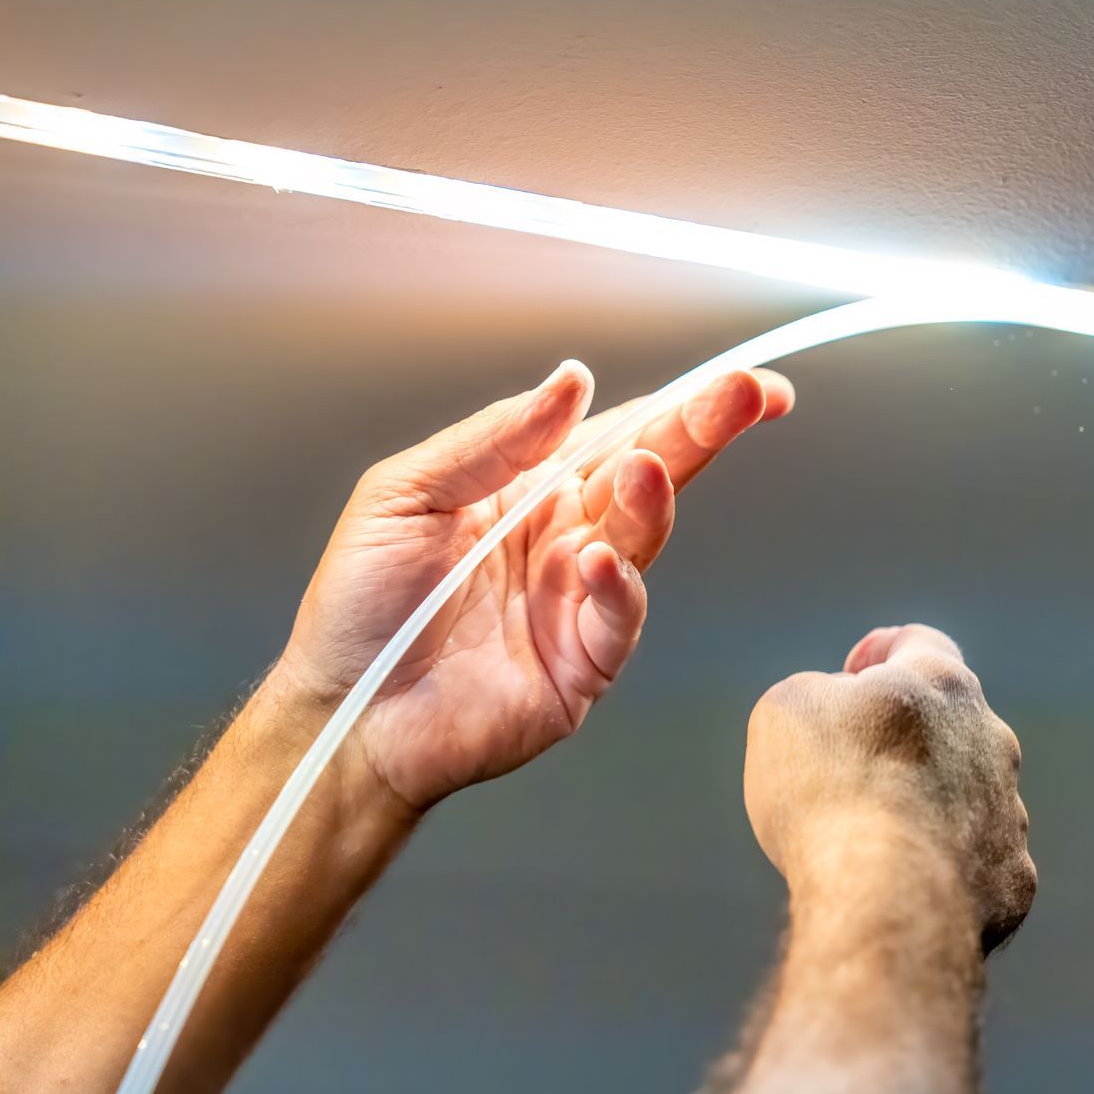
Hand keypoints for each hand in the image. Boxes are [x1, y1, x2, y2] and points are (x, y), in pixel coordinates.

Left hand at [276, 360, 793, 811]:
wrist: (345, 712)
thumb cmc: (362, 606)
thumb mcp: (406, 493)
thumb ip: (492, 439)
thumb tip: (570, 382)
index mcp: (533, 487)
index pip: (623, 432)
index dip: (685, 403)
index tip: (738, 381)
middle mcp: (570, 537)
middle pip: (653, 472)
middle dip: (705, 430)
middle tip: (748, 397)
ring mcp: (583, 599)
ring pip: (642, 537)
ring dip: (653, 500)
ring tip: (645, 468)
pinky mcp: (584, 662)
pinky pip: (618, 616)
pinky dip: (618, 586)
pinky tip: (597, 560)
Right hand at [743, 624, 1034, 950]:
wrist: (887, 897)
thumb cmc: (831, 790)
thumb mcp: (789, 710)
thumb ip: (819, 694)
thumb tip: (844, 712)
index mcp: (943, 685)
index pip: (921, 645)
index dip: (885, 651)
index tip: (856, 673)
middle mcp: (993, 740)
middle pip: (949, 726)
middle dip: (905, 740)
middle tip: (852, 771)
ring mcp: (1011, 813)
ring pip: (968, 798)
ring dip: (929, 807)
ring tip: (874, 841)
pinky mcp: (1013, 879)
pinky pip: (976, 865)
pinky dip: (944, 870)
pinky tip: (905, 888)